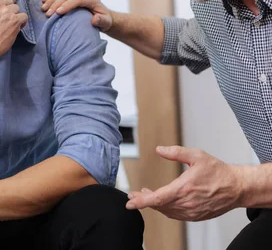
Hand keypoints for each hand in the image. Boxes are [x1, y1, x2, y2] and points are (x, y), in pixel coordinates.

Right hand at [41, 0, 111, 30]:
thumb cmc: (103, 20)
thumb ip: (102, 21)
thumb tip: (95, 19)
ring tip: (43, 9)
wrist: (101, 15)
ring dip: (51, 0)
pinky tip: (43, 2)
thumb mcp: (106, 22)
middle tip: (47, 14)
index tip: (58, 12)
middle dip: (56, 4)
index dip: (67, 4)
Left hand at [126, 146, 241, 220]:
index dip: (141, 201)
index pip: (157, 198)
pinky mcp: (196, 216)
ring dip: (154, 204)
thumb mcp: (197, 156)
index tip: (129, 202)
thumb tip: (159, 149)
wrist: (237, 188)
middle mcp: (186, 203)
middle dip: (143, 200)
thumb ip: (176, 152)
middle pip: (158, 205)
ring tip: (145, 195)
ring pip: (166, 211)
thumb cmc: (219, 172)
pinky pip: (175, 215)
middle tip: (133, 195)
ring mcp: (191, 212)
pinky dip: (165, 209)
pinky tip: (161, 201)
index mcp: (184, 189)